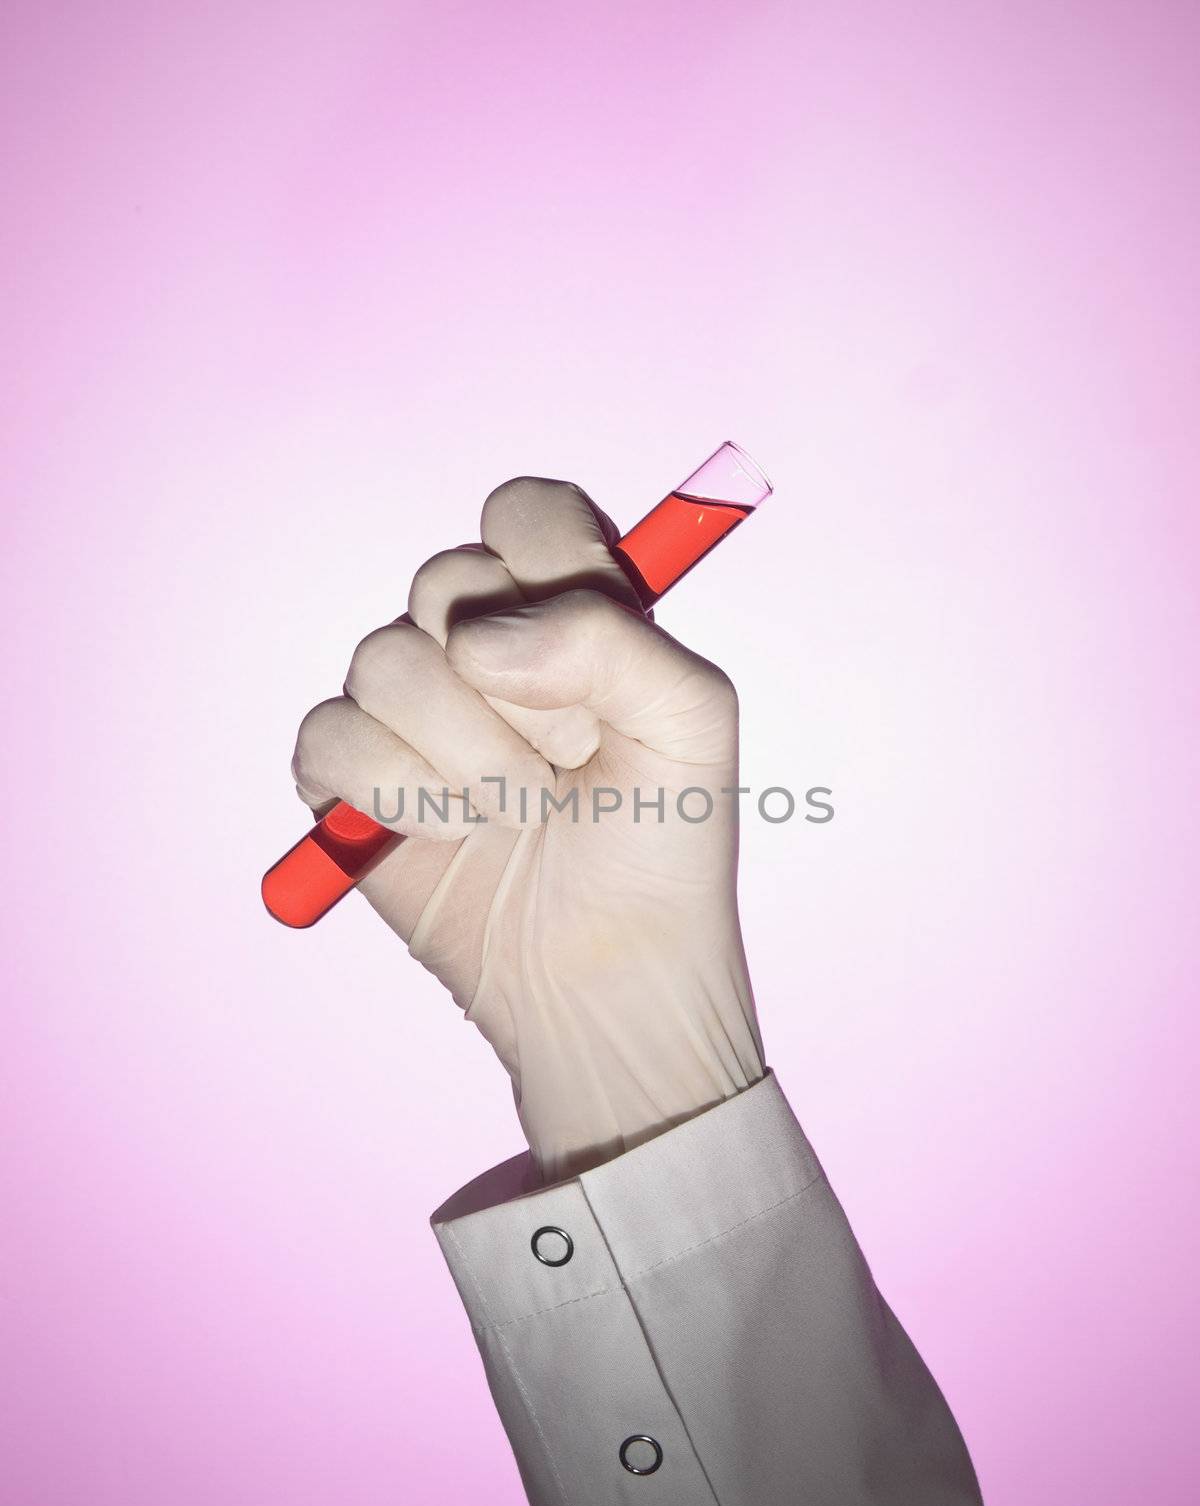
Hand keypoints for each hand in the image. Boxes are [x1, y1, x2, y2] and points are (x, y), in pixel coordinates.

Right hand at [292, 477, 764, 1180]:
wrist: (608, 973)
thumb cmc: (662, 847)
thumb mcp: (692, 723)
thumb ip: (611, 637)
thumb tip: (476, 639)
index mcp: (568, 609)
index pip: (526, 511)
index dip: (550, 572)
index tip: (592, 662)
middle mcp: (482, 644)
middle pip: (444, 578)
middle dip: (519, 693)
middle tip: (569, 761)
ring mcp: (410, 708)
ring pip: (384, 659)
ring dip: (467, 758)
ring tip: (517, 815)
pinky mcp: (349, 775)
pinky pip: (330, 735)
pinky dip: (400, 797)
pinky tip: (451, 836)